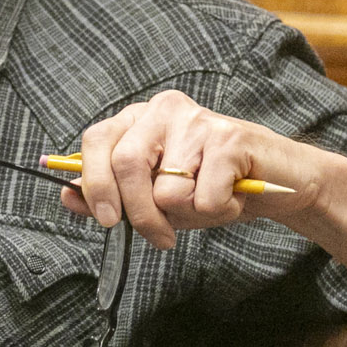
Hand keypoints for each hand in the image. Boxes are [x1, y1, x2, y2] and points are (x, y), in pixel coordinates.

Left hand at [62, 88, 335, 248]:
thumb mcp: (156, 199)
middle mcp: (164, 109)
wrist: (279, 184)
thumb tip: (67, 196)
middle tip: (162, 238)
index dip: (94, 184)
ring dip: (190, 213)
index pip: (96, 140)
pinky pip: (204, 197)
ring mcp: (198, 119)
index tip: (106, 220)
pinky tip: (233, 196)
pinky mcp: (230, 138)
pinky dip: (219, 210)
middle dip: (140, 215)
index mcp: (139, 119)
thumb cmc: (212, 189)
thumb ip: (111, 198)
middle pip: (126, 164)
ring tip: (211, 201)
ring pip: (166, 190)